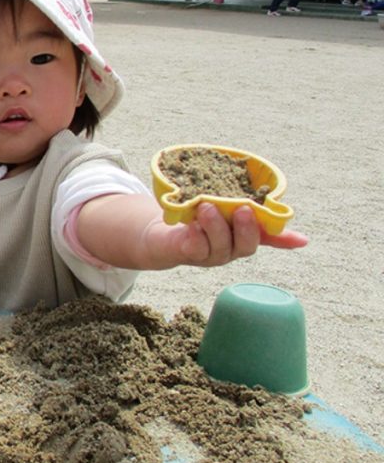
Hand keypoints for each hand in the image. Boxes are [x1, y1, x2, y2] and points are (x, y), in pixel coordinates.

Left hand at [166, 203, 307, 266]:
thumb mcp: (226, 214)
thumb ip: (252, 214)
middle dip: (245, 228)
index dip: (283, 239)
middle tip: (241, 208)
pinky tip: (191, 225)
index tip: (299, 237)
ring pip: (218, 246)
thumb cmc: (199, 223)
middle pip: (244, 246)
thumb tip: (300, 236)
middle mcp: (227, 251)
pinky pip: (193, 249)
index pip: (266, 240)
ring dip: (215, 226)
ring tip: (207, 207)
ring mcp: (206, 256)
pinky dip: (195, 236)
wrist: (161, 237)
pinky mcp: (184, 253)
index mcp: (241, 240)